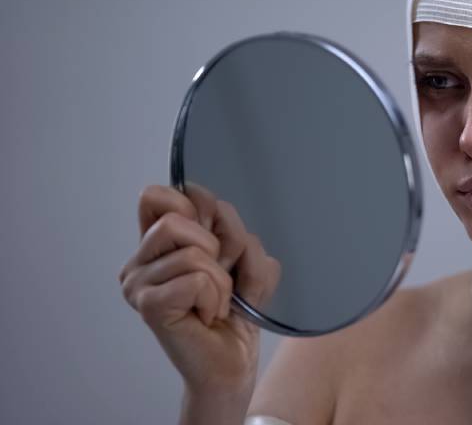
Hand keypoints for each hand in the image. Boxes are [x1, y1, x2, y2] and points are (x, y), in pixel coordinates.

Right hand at [119, 182, 280, 395]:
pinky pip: (196, 279)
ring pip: (193, 252)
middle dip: (218, 246)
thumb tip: (217, 210)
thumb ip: (234, 229)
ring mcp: (137, 284)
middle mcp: (138, 261)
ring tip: (214, 303)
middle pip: (176, 217)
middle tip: (220, 280)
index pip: (156, 195)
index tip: (215, 240)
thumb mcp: (246, 258)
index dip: (195, 206)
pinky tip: (207, 316)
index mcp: (157, 244)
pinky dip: (215, 297)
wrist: (232, 362)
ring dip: (222, 280)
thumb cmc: (236, 310)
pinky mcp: (148, 305)